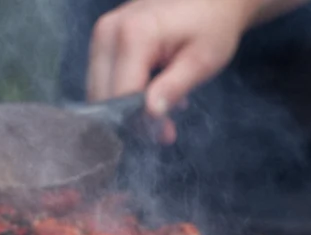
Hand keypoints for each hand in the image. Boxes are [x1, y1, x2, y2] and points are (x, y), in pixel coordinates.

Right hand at [87, 0, 262, 143]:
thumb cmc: (212, 25)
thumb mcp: (203, 59)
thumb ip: (174, 86)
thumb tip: (150, 113)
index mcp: (134, 34)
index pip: (121, 95)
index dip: (140, 121)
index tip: (165, 133)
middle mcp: (108, 32)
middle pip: (103, 96)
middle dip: (131, 119)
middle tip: (165, 129)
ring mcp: (101, 35)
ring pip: (98, 91)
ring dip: (126, 110)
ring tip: (161, 108)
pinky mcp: (101, 40)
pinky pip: (102, 79)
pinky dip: (122, 95)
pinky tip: (149, 94)